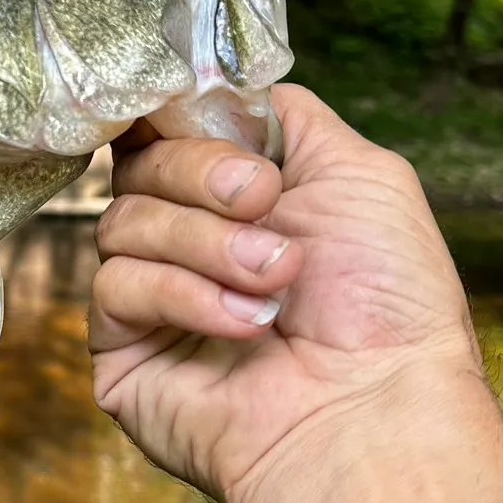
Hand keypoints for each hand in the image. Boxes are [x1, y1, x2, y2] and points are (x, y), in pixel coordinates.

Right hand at [88, 82, 482, 502]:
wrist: (376, 414)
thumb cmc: (387, 305)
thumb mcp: (362, 173)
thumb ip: (283, 115)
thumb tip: (211, 87)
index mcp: (236, 193)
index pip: (164, 125)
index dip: (169, 113)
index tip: (193, 113)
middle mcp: (189, 237)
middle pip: (138, 161)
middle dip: (202, 176)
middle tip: (263, 205)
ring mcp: (152, 293)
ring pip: (120, 220)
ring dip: (205, 244)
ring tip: (274, 281)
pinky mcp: (121, 347)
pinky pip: (114, 285)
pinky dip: (183, 295)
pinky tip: (242, 325)